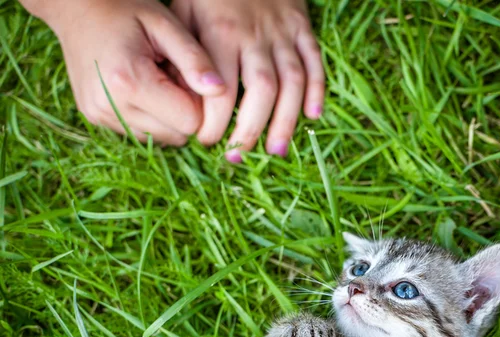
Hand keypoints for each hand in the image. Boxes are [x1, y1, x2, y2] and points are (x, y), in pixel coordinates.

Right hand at [33, 0, 226, 145]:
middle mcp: (111, 106)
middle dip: (183, 112)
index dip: (197, 101)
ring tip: (155, 81)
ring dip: (167, 118)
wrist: (76, 9)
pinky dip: (150, 119)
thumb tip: (220, 90)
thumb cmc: (127, 9)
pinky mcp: (95, 121)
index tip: (186, 76)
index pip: (189, 121)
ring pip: (160, 140)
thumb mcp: (166, 24)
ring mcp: (100, 117)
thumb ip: (195, 59)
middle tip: (171, 77)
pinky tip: (141, 90)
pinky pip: (141, 134)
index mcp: (130, 82)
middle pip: (176, 136)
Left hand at [170, 0, 324, 160]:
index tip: (206, 141)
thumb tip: (179, 101)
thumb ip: (182, 56)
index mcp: (221, 32)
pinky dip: (318, 90)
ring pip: (292, 82)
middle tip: (240, 157)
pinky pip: (315, 62)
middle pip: (262, 90)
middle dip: (251, 129)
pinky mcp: (303, 28)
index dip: (214, 123)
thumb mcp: (183, 13)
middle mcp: (255, 35)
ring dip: (286, 120)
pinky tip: (313, 116)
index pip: (220, 91)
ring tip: (276, 151)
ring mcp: (283, 32)